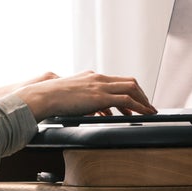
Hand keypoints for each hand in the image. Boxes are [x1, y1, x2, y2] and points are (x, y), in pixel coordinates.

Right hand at [16, 70, 154, 119]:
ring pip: (132, 89)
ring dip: (144, 100)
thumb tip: (84, 110)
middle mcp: (98, 78)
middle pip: (128, 82)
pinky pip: (127, 100)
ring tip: (150, 111)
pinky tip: (145, 114)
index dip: (129, 90)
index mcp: (90, 76)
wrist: (41, 97)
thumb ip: (79, 100)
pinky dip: (140, 107)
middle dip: (141, 94)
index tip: (135, 100)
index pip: (116, 80)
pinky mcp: (100, 96)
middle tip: (147, 106)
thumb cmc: (49, 99)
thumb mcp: (68, 96)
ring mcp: (100, 86)